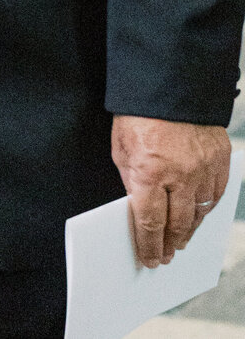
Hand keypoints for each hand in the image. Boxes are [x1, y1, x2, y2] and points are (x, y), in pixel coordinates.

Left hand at [112, 115, 231, 266]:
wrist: (170, 81)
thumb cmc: (138, 112)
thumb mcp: (121, 145)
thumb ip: (130, 179)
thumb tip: (136, 206)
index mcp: (150, 171)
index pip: (149, 221)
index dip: (148, 244)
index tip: (149, 259)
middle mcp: (180, 175)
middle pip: (177, 223)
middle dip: (169, 243)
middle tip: (166, 256)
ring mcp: (204, 168)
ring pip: (199, 212)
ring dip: (189, 230)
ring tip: (180, 241)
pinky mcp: (221, 159)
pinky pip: (216, 193)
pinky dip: (206, 207)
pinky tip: (198, 214)